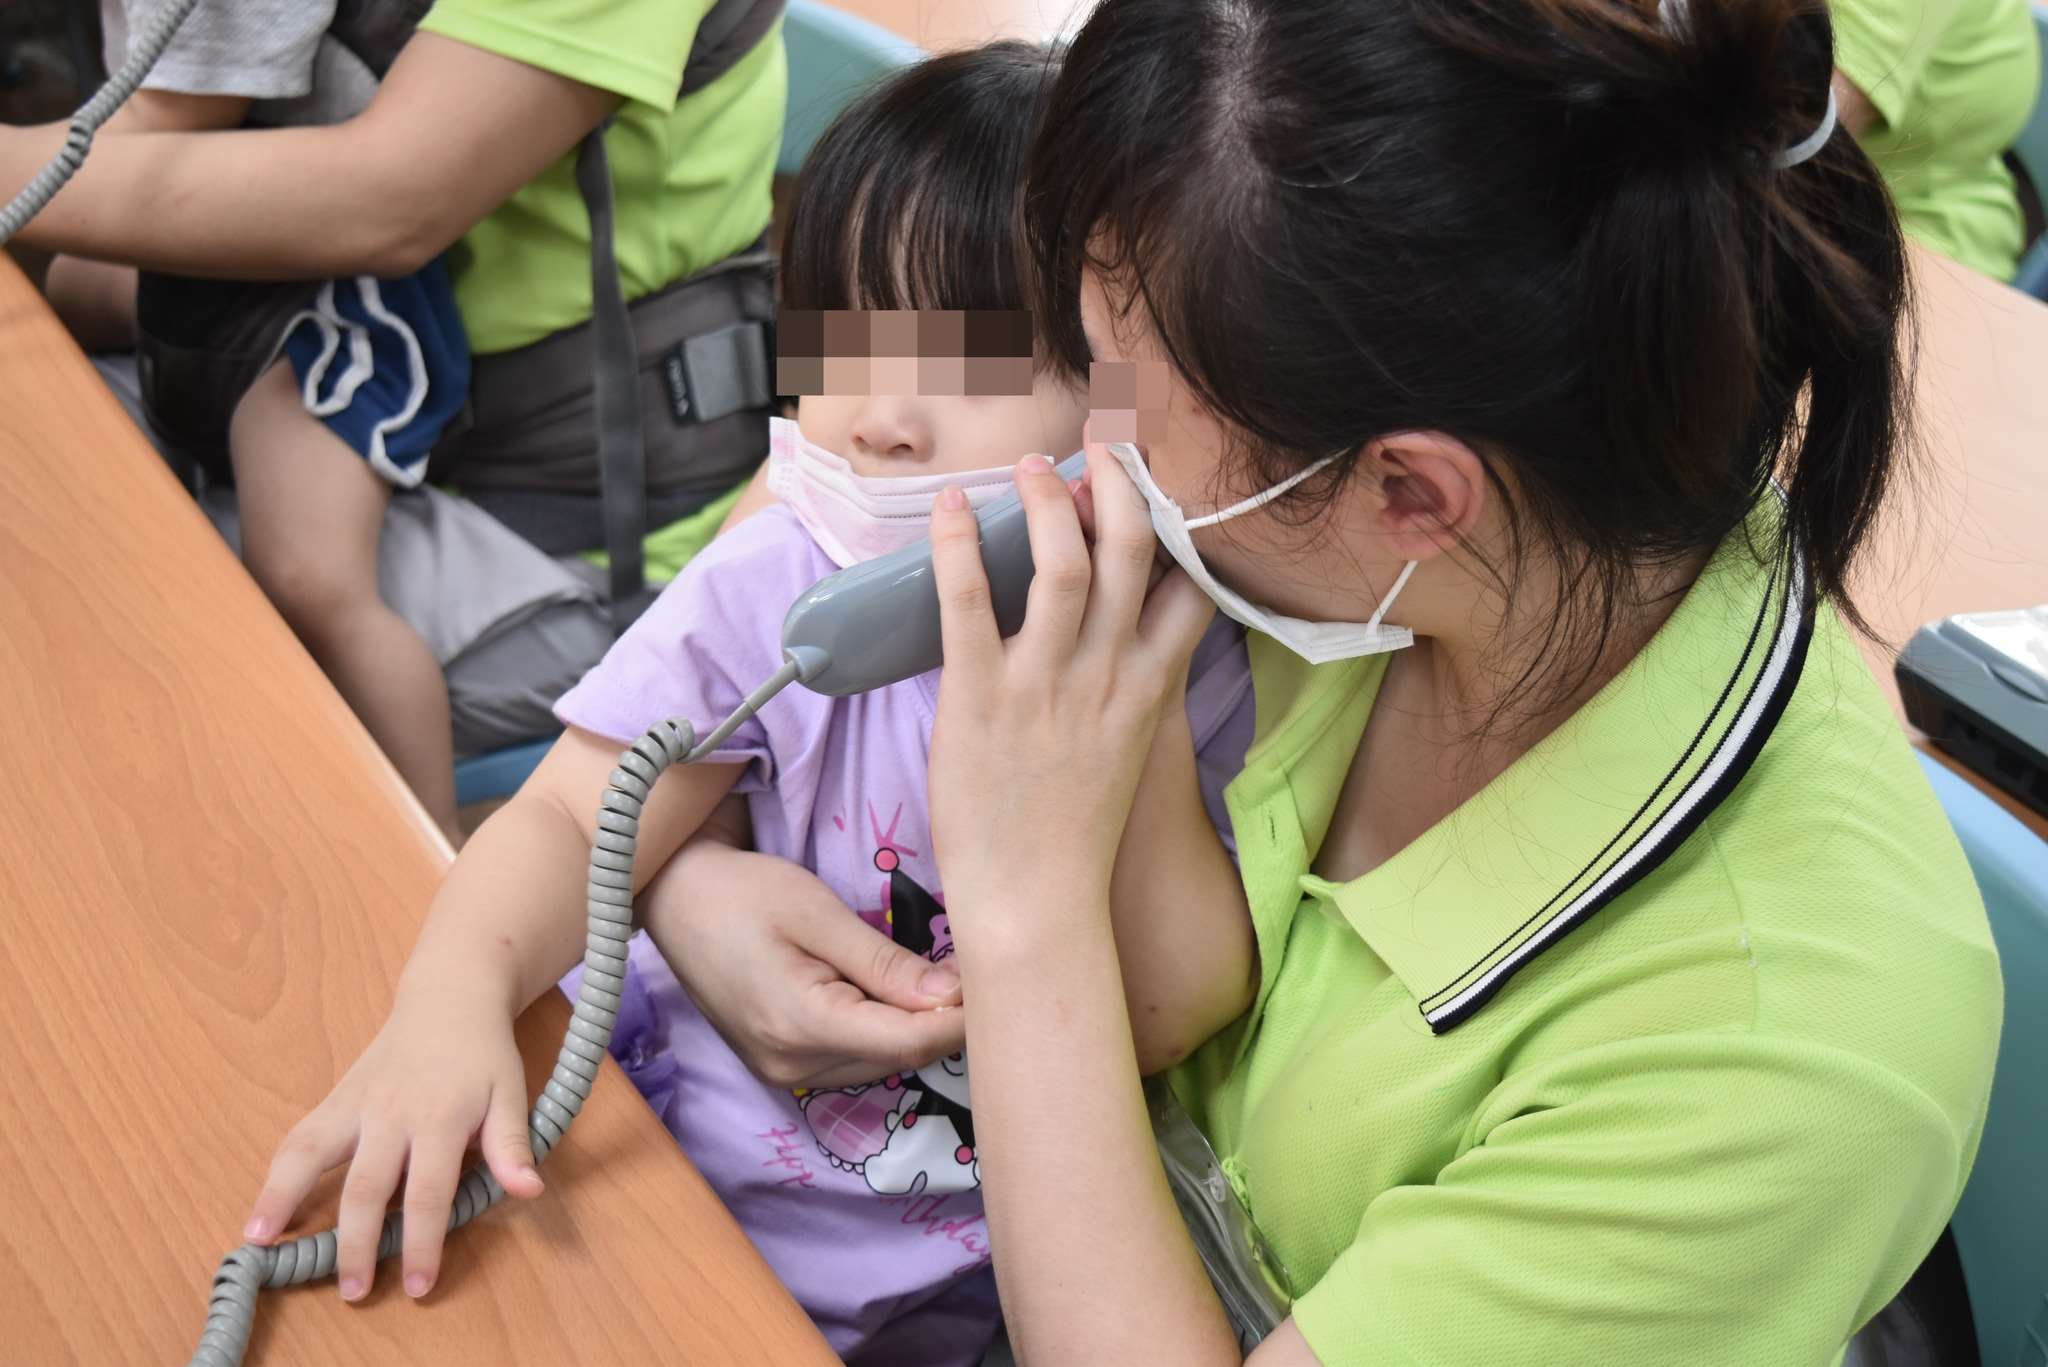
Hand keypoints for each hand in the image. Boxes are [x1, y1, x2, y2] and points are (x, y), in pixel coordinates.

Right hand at [243, 975, 542, 1300]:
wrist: (450, 997)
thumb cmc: (483, 1054)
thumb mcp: (511, 1095)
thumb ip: (513, 1146)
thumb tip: (529, 1191)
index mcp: (438, 1118)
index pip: (427, 1192)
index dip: (421, 1242)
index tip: (417, 1285)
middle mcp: (389, 1114)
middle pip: (365, 1187)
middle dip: (356, 1244)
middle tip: (354, 1292)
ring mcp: (355, 1105)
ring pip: (310, 1154)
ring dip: (283, 1198)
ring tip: (261, 1243)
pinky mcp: (334, 1099)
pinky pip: (298, 1137)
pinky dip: (275, 1173)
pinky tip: (260, 1209)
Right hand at [640, 835, 966, 1088]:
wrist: (674, 900)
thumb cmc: (743, 893)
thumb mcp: (818, 913)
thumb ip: (886, 963)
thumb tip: (954, 996)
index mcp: (802, 1025)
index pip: (910, 1041)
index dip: (961, 1018)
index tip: (996, 982)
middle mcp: (793, 1065)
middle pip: (899, 1057)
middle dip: (943, 1020)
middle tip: (975, 971)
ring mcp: (784, 1072)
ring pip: (881, 1062)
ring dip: (914, 1027)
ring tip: (938, 977)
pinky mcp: (781, 1065)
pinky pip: (854, 1058)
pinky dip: (883, 1030)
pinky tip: (894, 994)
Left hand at [925, 443, 1214, 942]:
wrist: (1035, 904)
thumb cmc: (1071, 835)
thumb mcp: (1126, 749)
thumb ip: (1128, 683)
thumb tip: (1113, 630)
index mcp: (1146, 687)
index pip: (1190, 585)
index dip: (1181, 521)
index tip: (1166, 477)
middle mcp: (1104, 675)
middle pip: (1130, 552)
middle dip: (1119, 483)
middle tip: (1100, 443)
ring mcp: (1043, 685)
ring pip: (1061, 563)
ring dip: (1047, 500)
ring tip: (1030, 467)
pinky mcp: (978, 699)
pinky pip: (969, 604)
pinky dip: (960, 546)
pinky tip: (954, 507)